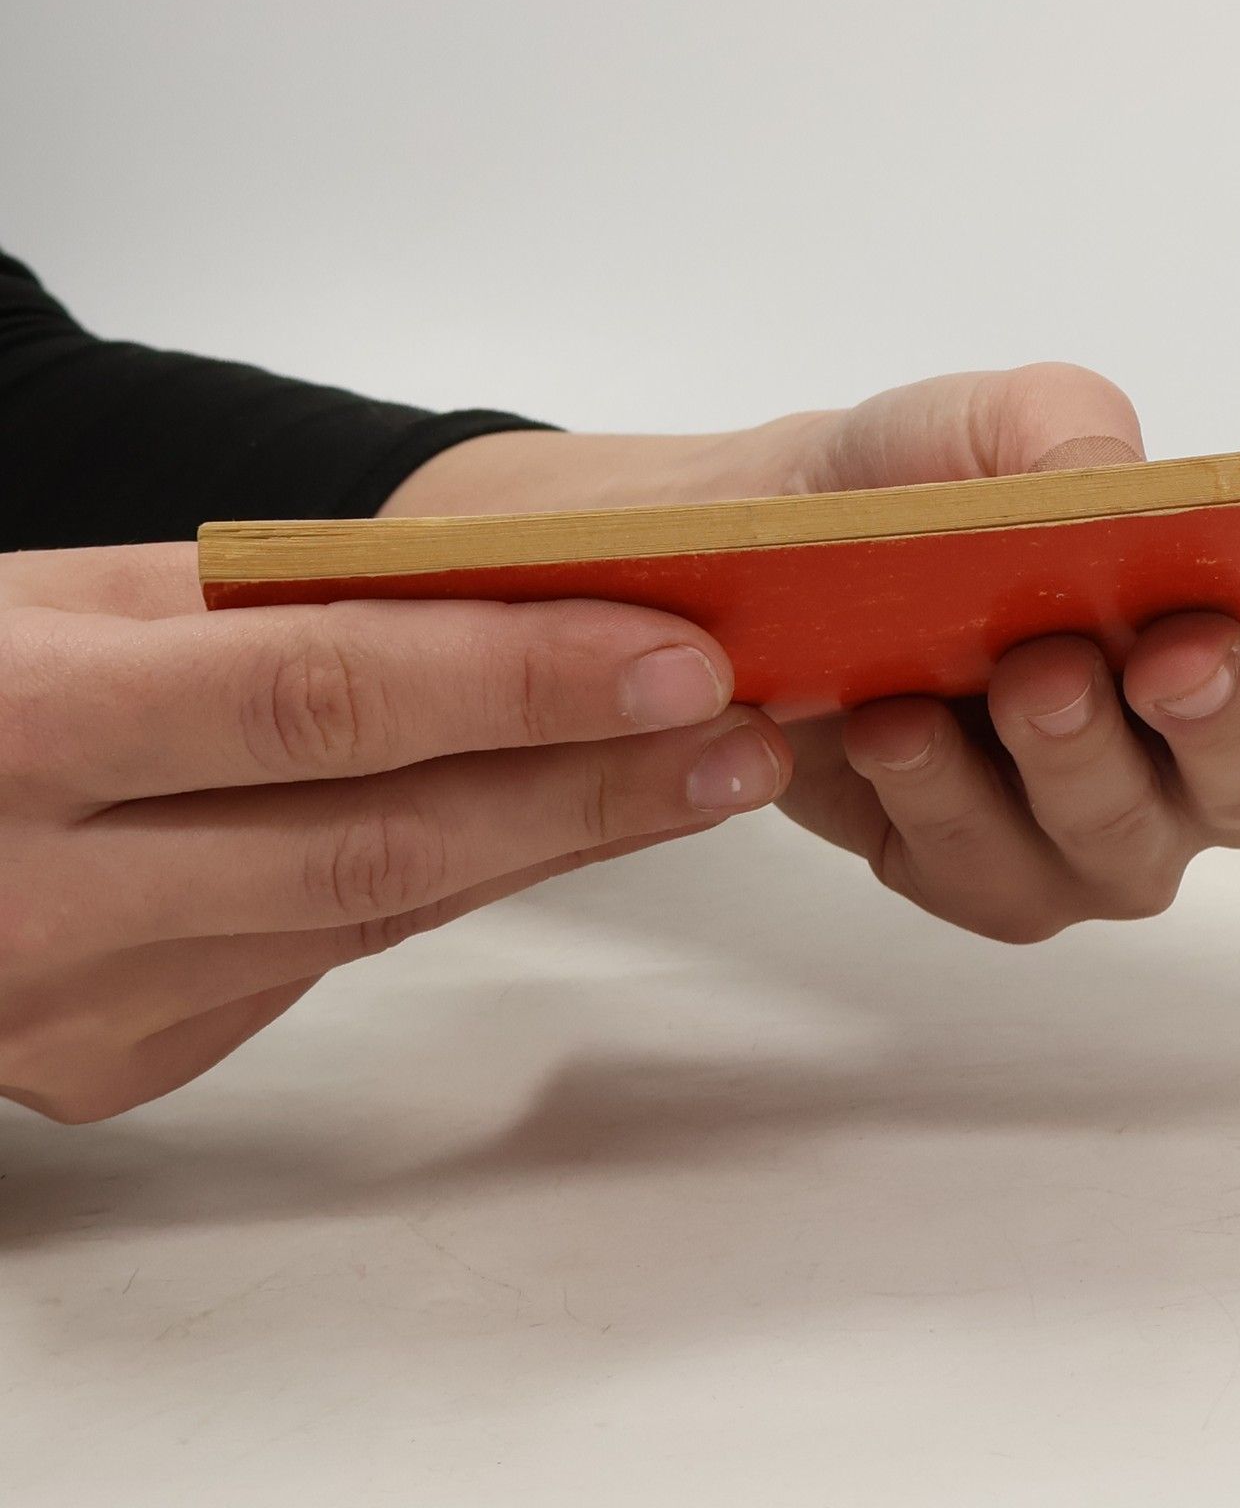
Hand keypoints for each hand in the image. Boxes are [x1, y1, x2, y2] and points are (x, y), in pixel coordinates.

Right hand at [0, 542, 790, 1121]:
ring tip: (695, 776)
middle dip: (591, 785)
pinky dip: (452, 884)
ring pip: (375, 913)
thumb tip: (498, 609)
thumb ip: (261, 616)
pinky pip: (321, 958)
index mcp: (17, 725)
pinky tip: (556, 824)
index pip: (319, 698)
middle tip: (742, 734)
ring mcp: (77, 1007)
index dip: (517, 679)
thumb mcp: (58, 601)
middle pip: (381, 841)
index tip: (678, 653)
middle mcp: (38, 894)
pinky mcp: (116, 1062)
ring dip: (558, 840)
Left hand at [764, 364, 1239, 942]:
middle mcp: (1191, 756)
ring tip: (1019, 673)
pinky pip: (984, 874)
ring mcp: (1092, 832)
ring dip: (1076, 761)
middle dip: (1225, 715)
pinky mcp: (981, 877)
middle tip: (1171, 649)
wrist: (760, 565)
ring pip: (1128, 844)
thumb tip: (1112, 477)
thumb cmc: (920, 492)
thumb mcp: (977, 425)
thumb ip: (1053, 426)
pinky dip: (937, 799)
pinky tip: (890, 728)